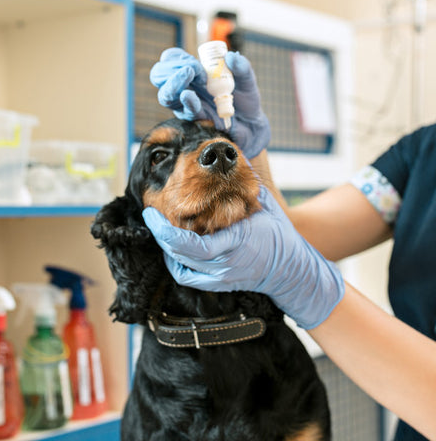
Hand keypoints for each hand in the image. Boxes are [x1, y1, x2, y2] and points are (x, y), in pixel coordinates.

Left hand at [142, 187, 344, 329]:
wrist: (290, 267)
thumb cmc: (276, 232)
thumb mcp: (263, 203)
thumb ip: (243, 184)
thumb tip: (226, 156)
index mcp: (236, 241)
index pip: (191, 245)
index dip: (165, 231)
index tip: (152, 214)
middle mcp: (226, 263)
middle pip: (180, 255)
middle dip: (160, 235)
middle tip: (151, 215)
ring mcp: (221, 277)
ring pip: (180, 267)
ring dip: (166, 248)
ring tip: (161, 229)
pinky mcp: (218, 284)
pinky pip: (187, 277)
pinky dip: (175, 264)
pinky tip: (173, 250)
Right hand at [149, 47, 269, 158]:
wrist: (251, 125)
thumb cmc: (245, 100)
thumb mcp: (247, 80)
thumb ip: (242, 67)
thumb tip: (231, 57)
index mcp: (194, 72)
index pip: (170, 60)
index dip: (175, 58)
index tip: (193, 61)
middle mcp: (186, 87)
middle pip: (159, 76)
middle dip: (170, 70)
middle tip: (190, 70)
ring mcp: (188, 105)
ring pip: (165, 96)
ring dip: (173, 84)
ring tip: (188, 76)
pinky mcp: (196, 120)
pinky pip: (184, 112)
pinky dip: (186, 102)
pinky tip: (189, 95)